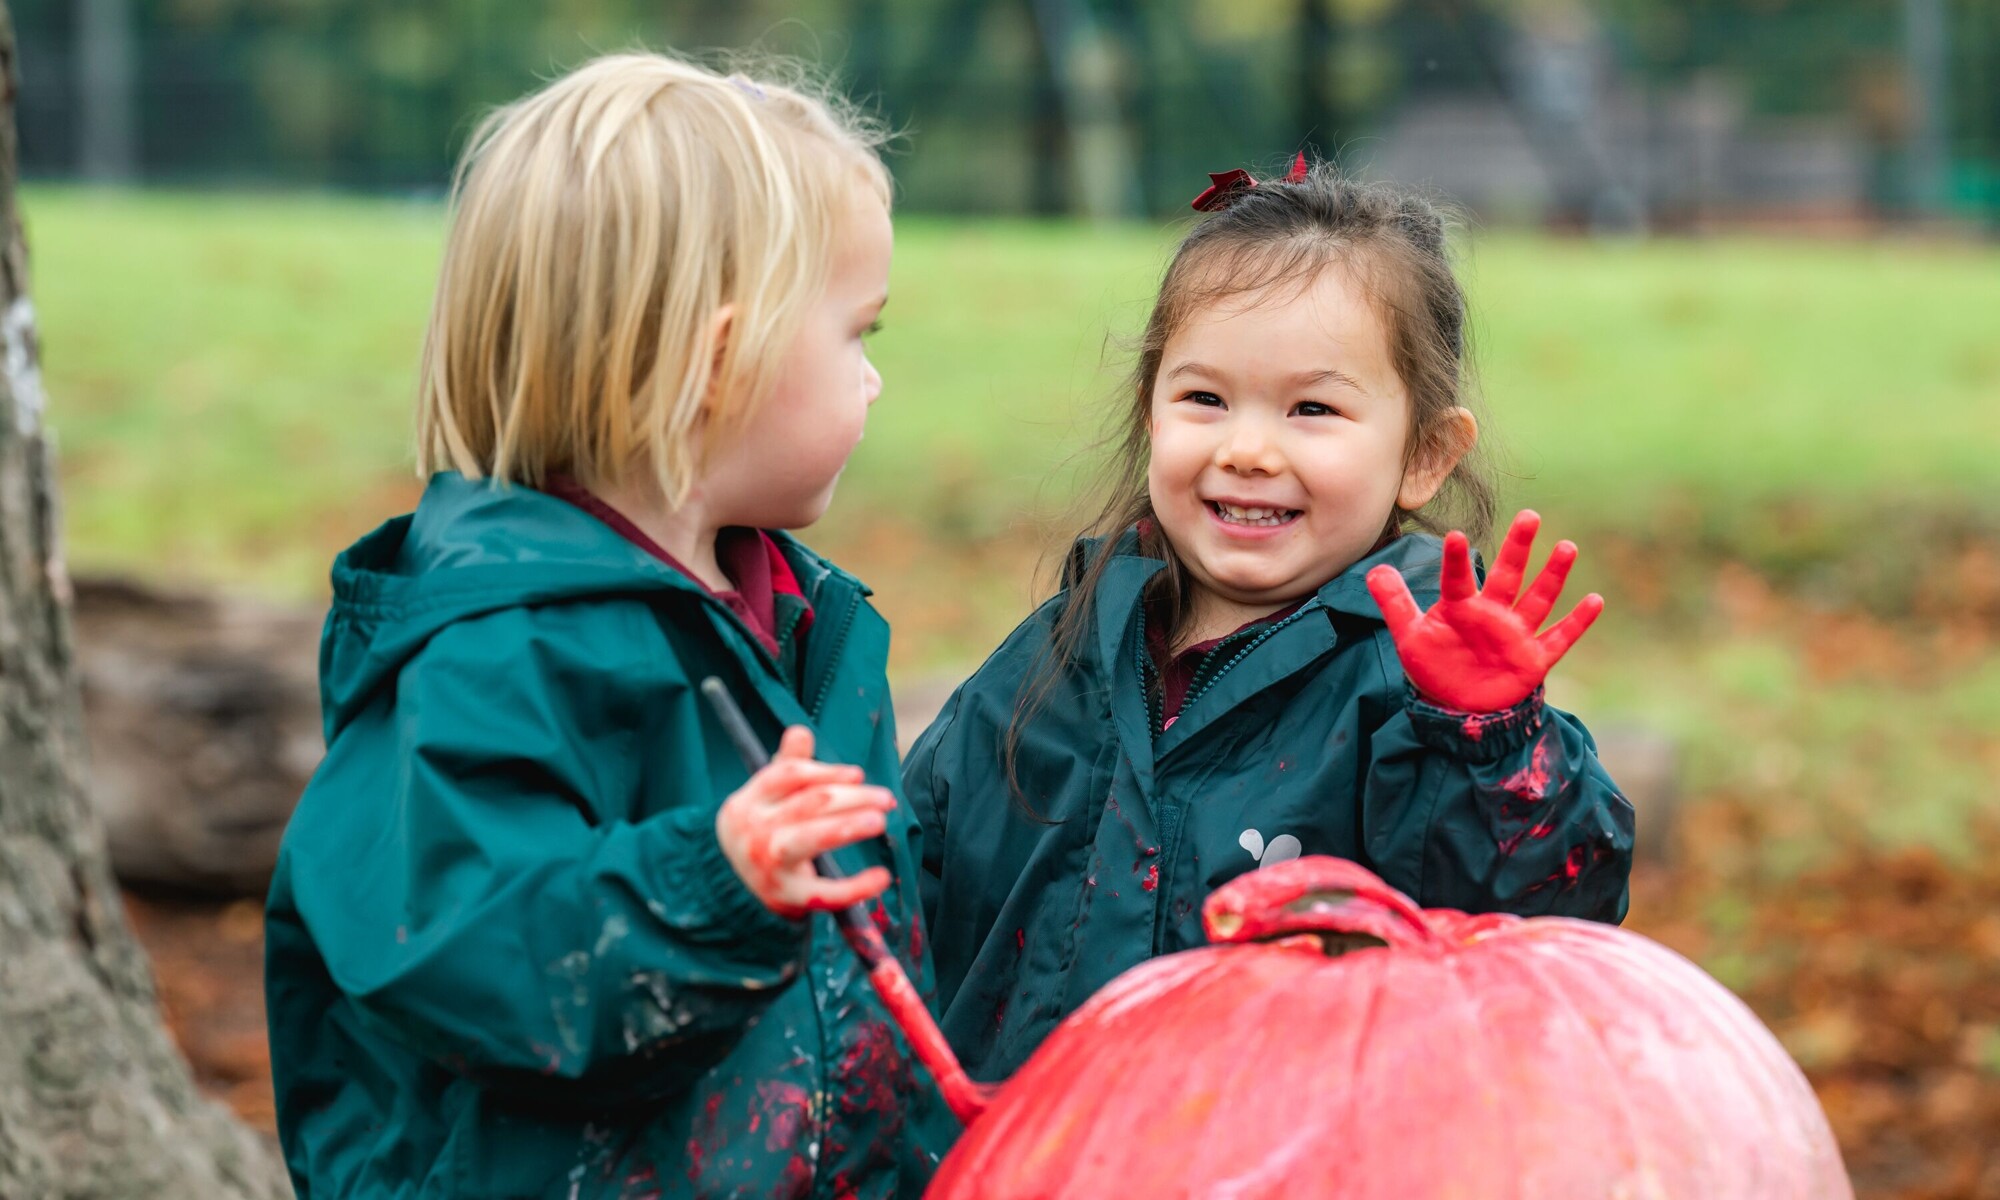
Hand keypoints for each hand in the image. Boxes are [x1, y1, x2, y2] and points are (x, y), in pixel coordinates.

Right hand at [716, 726, 894, 919]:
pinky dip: (857, 886)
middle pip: (809, 804)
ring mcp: (769, 865)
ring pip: (813, 838)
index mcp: (748, 802)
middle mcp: (755, 831)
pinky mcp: (787, 897)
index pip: (788, 775)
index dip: (826, 771)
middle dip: (852, 797)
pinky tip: (882, 878)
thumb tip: (800, 731)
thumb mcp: (765, 800)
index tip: (857, 774)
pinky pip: (826, 892)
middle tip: (885, 798)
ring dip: (849, 826)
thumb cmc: (761, 831)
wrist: (730, 886)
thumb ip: (786, 765)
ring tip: (880, 821)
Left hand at [1365, 510, 1602, 712]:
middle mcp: (1492, 614)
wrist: (1457, 707)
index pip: (1457, 579)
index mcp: (1460, 607)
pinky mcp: (1533, 659)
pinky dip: (1576, 622)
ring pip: (1538, 600)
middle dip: (1518, 548)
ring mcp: (1515, 634)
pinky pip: (1559, 638)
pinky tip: (1595, 601)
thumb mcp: (1409, 637)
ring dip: (1553, 576)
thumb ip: (1394, 603)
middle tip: (1530, 515)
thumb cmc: (1436, 666)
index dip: (1454, 560)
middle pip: (1508, 575)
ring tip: (1567, 547)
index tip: (1454, 535)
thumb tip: (1373, 570)